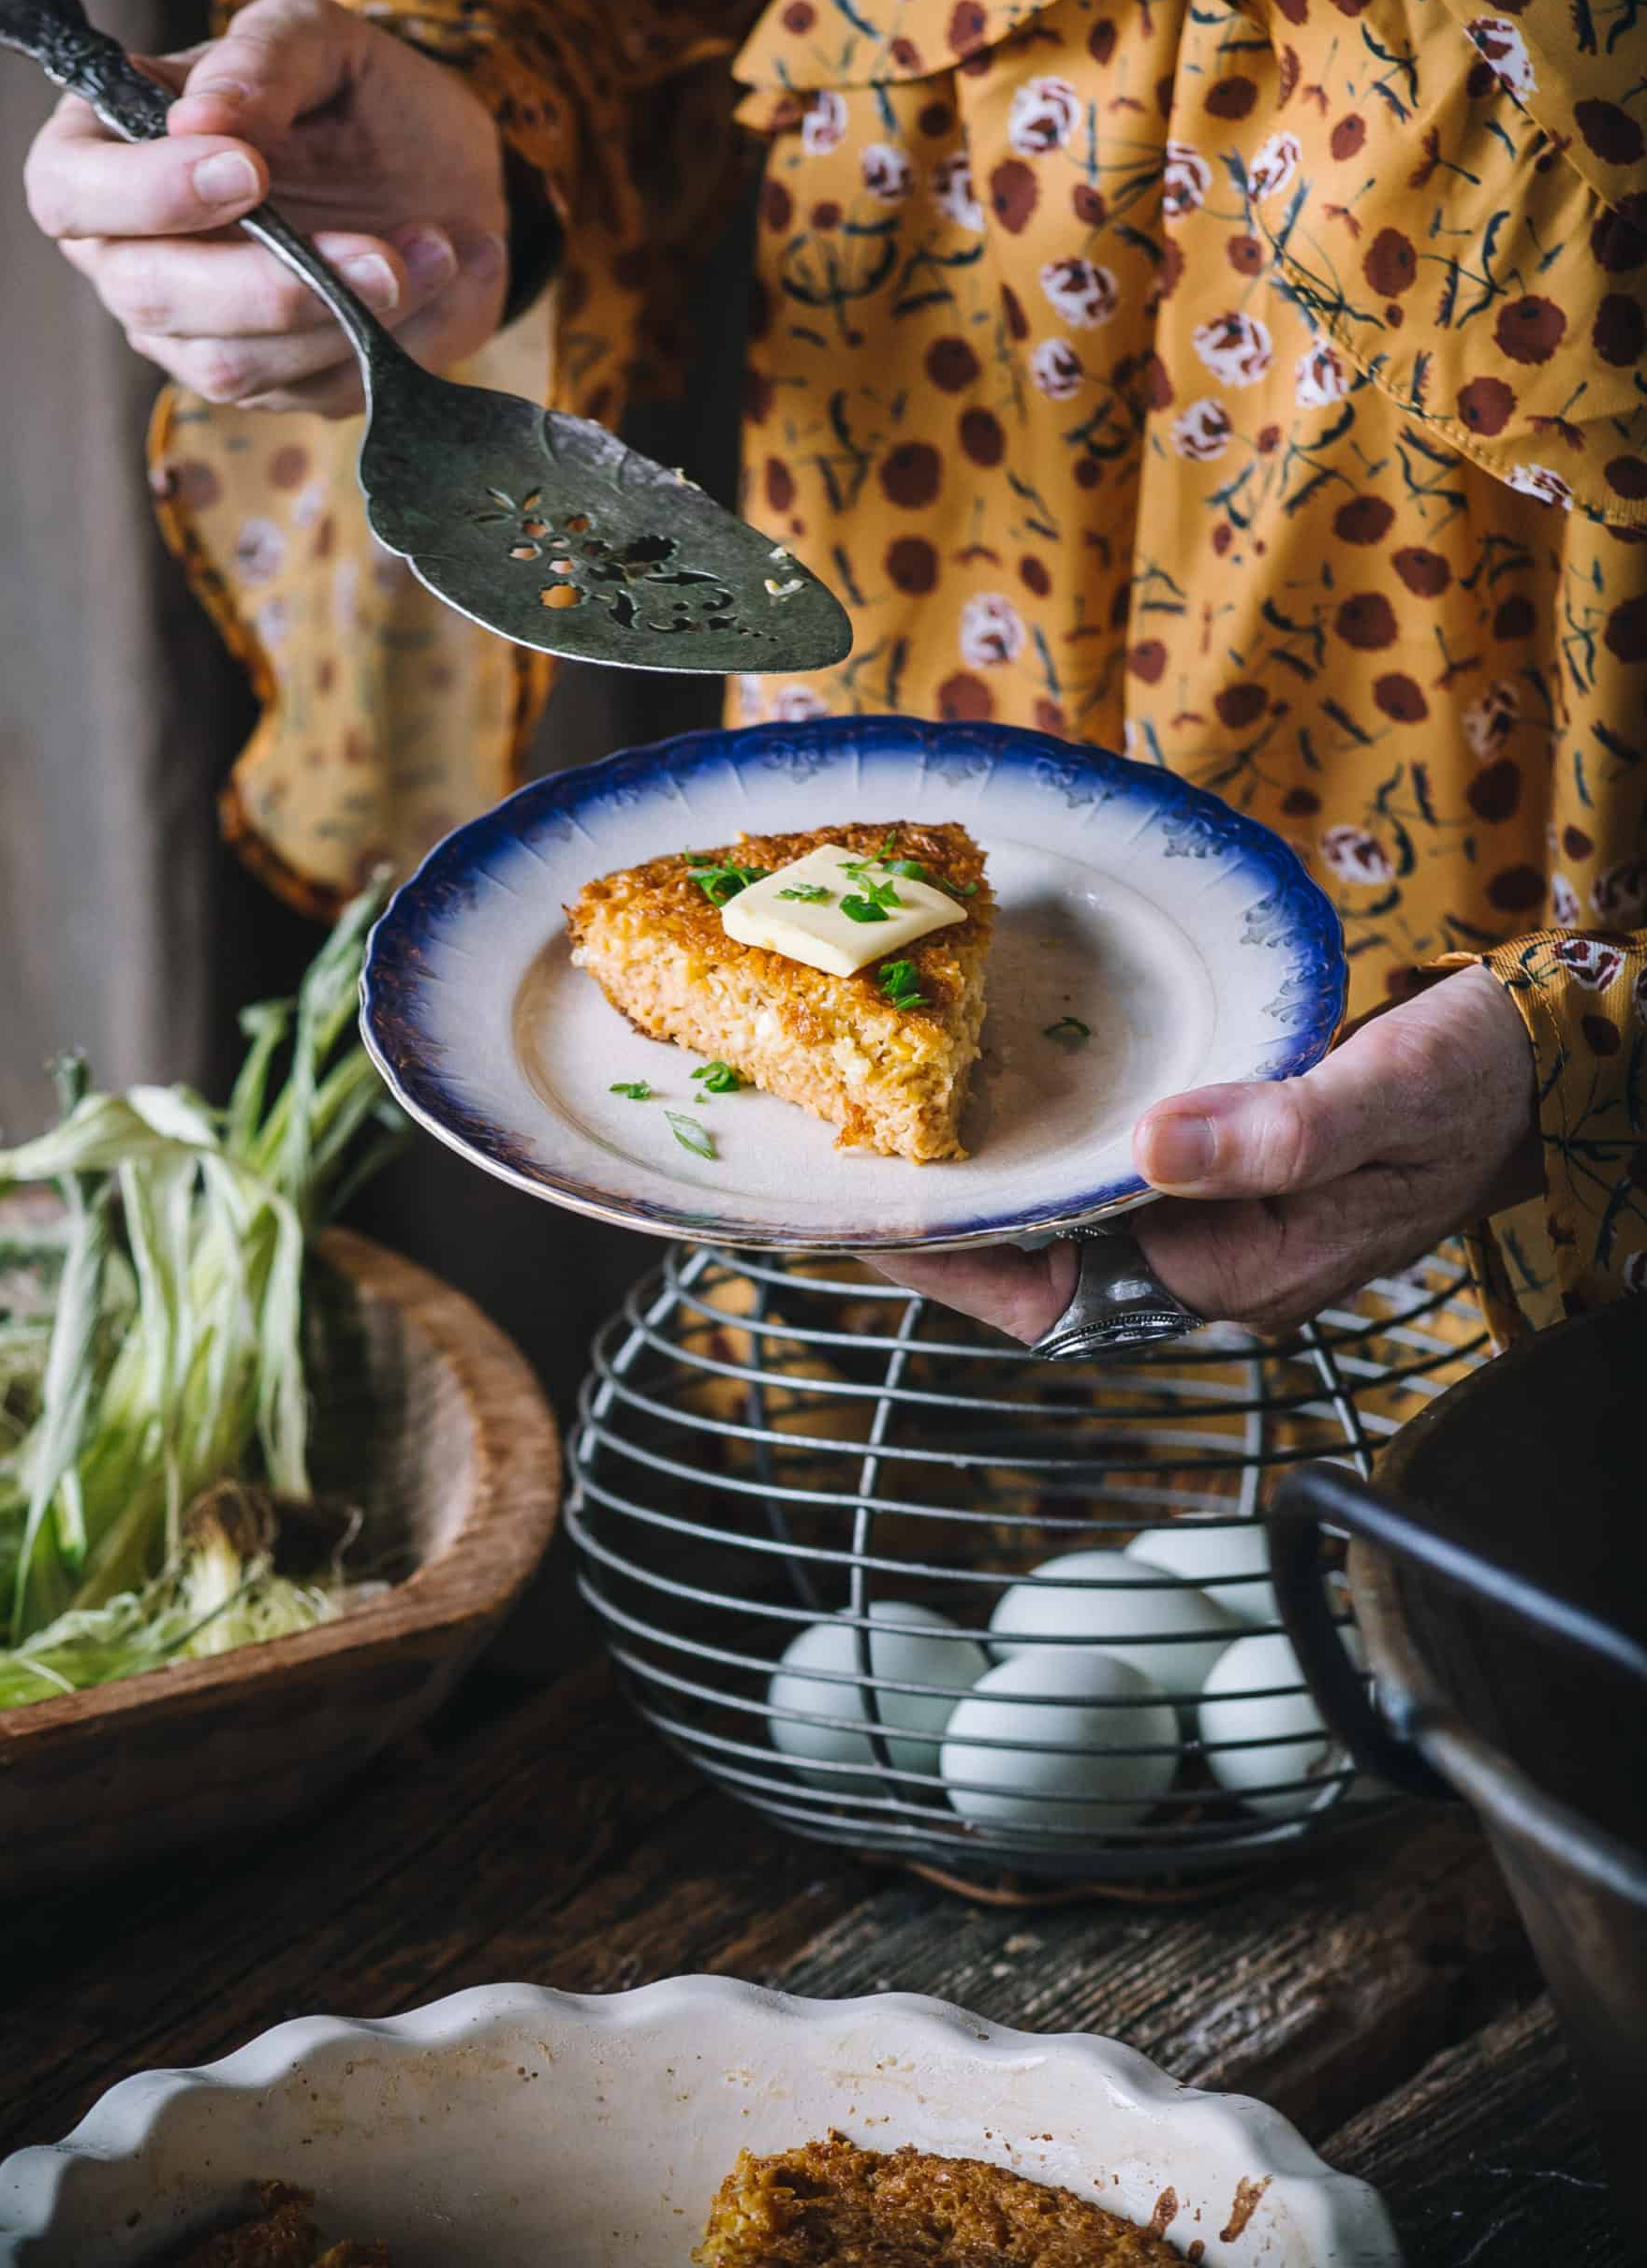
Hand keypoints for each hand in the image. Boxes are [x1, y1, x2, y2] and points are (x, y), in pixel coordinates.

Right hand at [24, 0, 510, 410]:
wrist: (444, 176)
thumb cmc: (357, 99)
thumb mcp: (320, 41)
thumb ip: (262, 59)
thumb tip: (200, 117)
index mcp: (106, 152)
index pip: (69, 191)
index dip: (147, 193)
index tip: (250, 170)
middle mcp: (130, 255)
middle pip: (150, 297)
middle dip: (269, 283)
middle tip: (379, 254)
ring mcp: (194, 337)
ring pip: (234, 365)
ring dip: (345, 316)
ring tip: (435, 247)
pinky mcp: (269, 388)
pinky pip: (310, 393)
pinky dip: (388, 345)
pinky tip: (438, 278)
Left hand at [870, 966, 1541, 1341]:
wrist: (1532, 1074)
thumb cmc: (1469, 1087)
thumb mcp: (1384, 1098)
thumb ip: (1278, 1133)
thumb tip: (1154, 1149)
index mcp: (1236, 1275)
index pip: (1058, 1293)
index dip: (955, 1264)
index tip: (866, 1221)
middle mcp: (1207, 1269)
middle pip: (1036, 1275)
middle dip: (937, 1237)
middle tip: (834, 1177)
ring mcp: (1207, 1233)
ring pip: (1058, 1236)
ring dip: (976, 1201)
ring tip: (876, 1148)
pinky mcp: (1211, 1186)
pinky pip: (1094, 1192)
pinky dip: (1032, 1163)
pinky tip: (980, 1118)